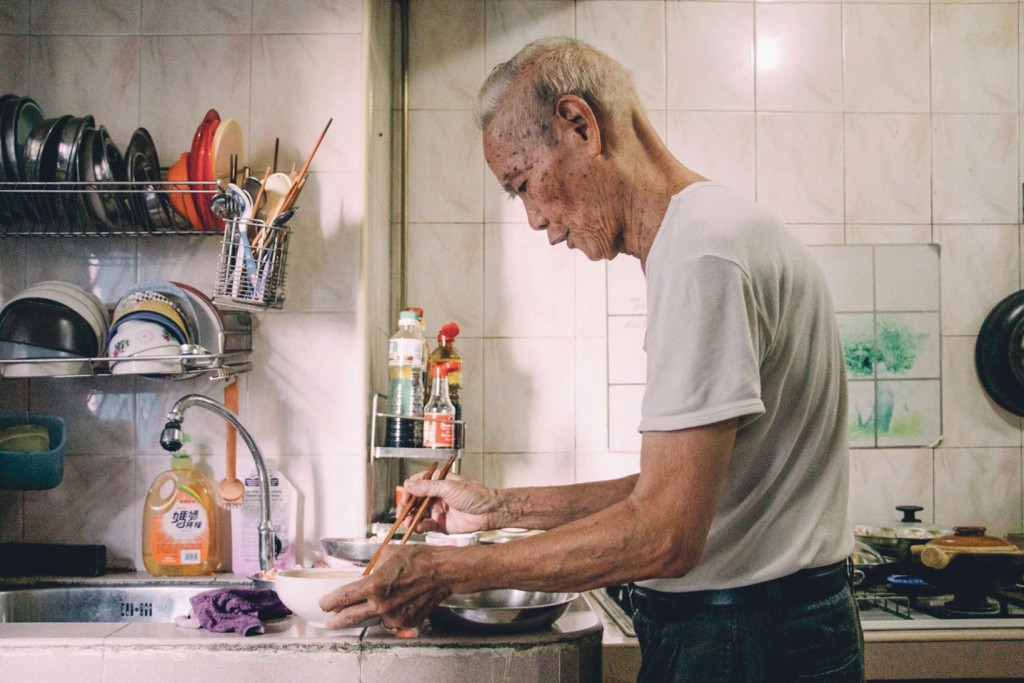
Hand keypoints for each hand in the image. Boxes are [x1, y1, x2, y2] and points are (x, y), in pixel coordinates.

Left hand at [318, 545, 448, 631]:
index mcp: (374, 585)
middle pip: (351, 617)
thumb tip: (367, 571)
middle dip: (337, 620)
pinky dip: (391, 613)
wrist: (443, 572)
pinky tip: (399, 600)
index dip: (330, 602)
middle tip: (329, 622)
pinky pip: (392, 619)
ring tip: (376, 602)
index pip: (344, 598)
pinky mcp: (407, 622)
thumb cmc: (419, 559)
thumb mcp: (389, 554)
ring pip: (374, 618)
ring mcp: (395, 616)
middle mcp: (381, 605)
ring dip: (370, 612)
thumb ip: (373, 566)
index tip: (324, 604)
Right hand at [401, 472, 497, 533]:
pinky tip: (418, 528)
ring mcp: (437, 510)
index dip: (408, 493)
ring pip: (418, 515)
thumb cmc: (474, 495)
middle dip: (406, 509)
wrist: (489, 512)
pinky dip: (420, 527)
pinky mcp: (441, 524)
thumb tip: (408, 484)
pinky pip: (426, 526)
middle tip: (402, 516)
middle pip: (414, 502)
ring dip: (411, 519)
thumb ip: (427, 487)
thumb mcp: (448, 487)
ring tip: (408, 524)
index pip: (416, 485)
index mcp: (437, 482)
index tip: (405, 500)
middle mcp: (435, 496)